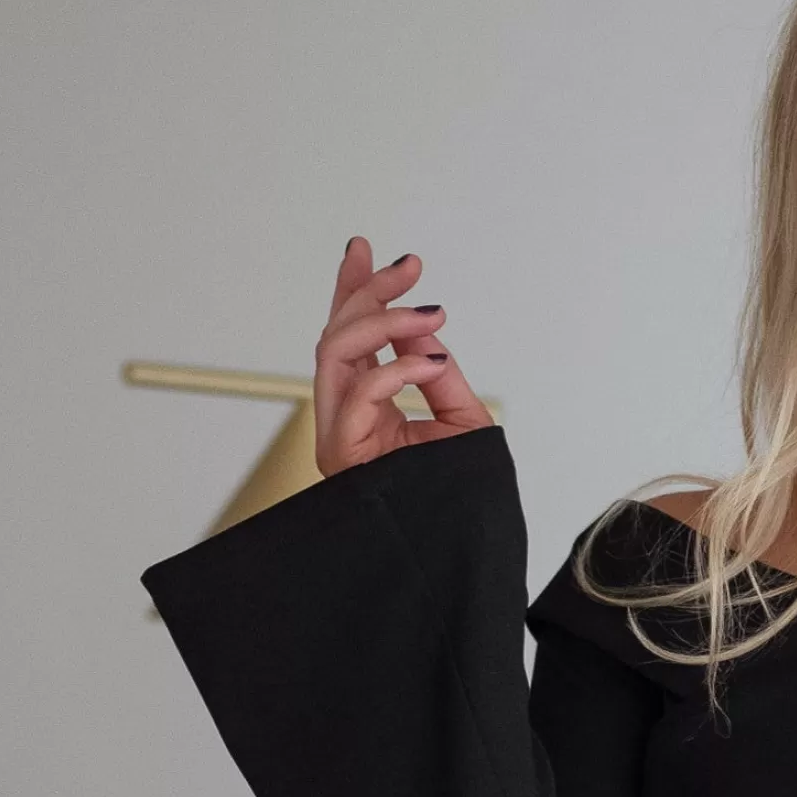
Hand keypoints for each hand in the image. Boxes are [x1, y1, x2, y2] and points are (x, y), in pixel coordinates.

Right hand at [313, 238, 495, 475]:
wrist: (462, 550)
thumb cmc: (460, 495)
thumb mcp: (461, 420)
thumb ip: (436, 372)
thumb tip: (422, 330)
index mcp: (363, 408)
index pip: (348, 337)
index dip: (351, 289)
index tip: (365, 247)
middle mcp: (342, 418)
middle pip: (335, 336)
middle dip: (369, 292)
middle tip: (412, 267)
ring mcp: (337, 437)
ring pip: (333, 353)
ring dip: (382, 323)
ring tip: (430, 314)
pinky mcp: (342, 456)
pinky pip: (356, 395)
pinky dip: (394, 371)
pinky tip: (432, 361)